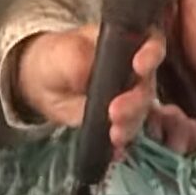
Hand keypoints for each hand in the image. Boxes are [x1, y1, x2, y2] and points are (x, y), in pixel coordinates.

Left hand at [14, 24, 195, 166]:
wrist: (43, 84)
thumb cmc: (58, 56)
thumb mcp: (64, 52)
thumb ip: (79, 59)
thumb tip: (88, 74)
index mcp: (128, 44)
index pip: (152, 44)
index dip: (152, 54)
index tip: (140, 65)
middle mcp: (136, 71)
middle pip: (148, 85)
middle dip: (136, 101)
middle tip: (115, 111)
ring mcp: (130, 97)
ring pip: (141, 113)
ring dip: (130, 125)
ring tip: (114, 134)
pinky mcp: (120, 121)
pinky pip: (127, 133)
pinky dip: (122, 144)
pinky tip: (115, 150)